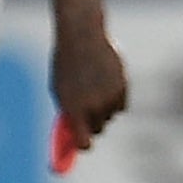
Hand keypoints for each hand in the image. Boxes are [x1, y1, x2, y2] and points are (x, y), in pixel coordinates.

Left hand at [52, 20, 128, 154]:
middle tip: (84, 116)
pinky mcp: (123, 88)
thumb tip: (74, 132)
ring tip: (91, 90)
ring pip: (109, 116)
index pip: (84, 142)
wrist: (81, 39)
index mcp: (75, 110)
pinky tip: (104, 84)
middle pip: (98, 130)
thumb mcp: (60, 90)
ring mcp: (110, 98)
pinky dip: (113, 100)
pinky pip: (120, 105)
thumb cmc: (65, 66)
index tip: (81, 144)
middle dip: (91, 125)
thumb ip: (68, 112)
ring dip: (102, 110)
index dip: (82, 144)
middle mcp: (94, 107)